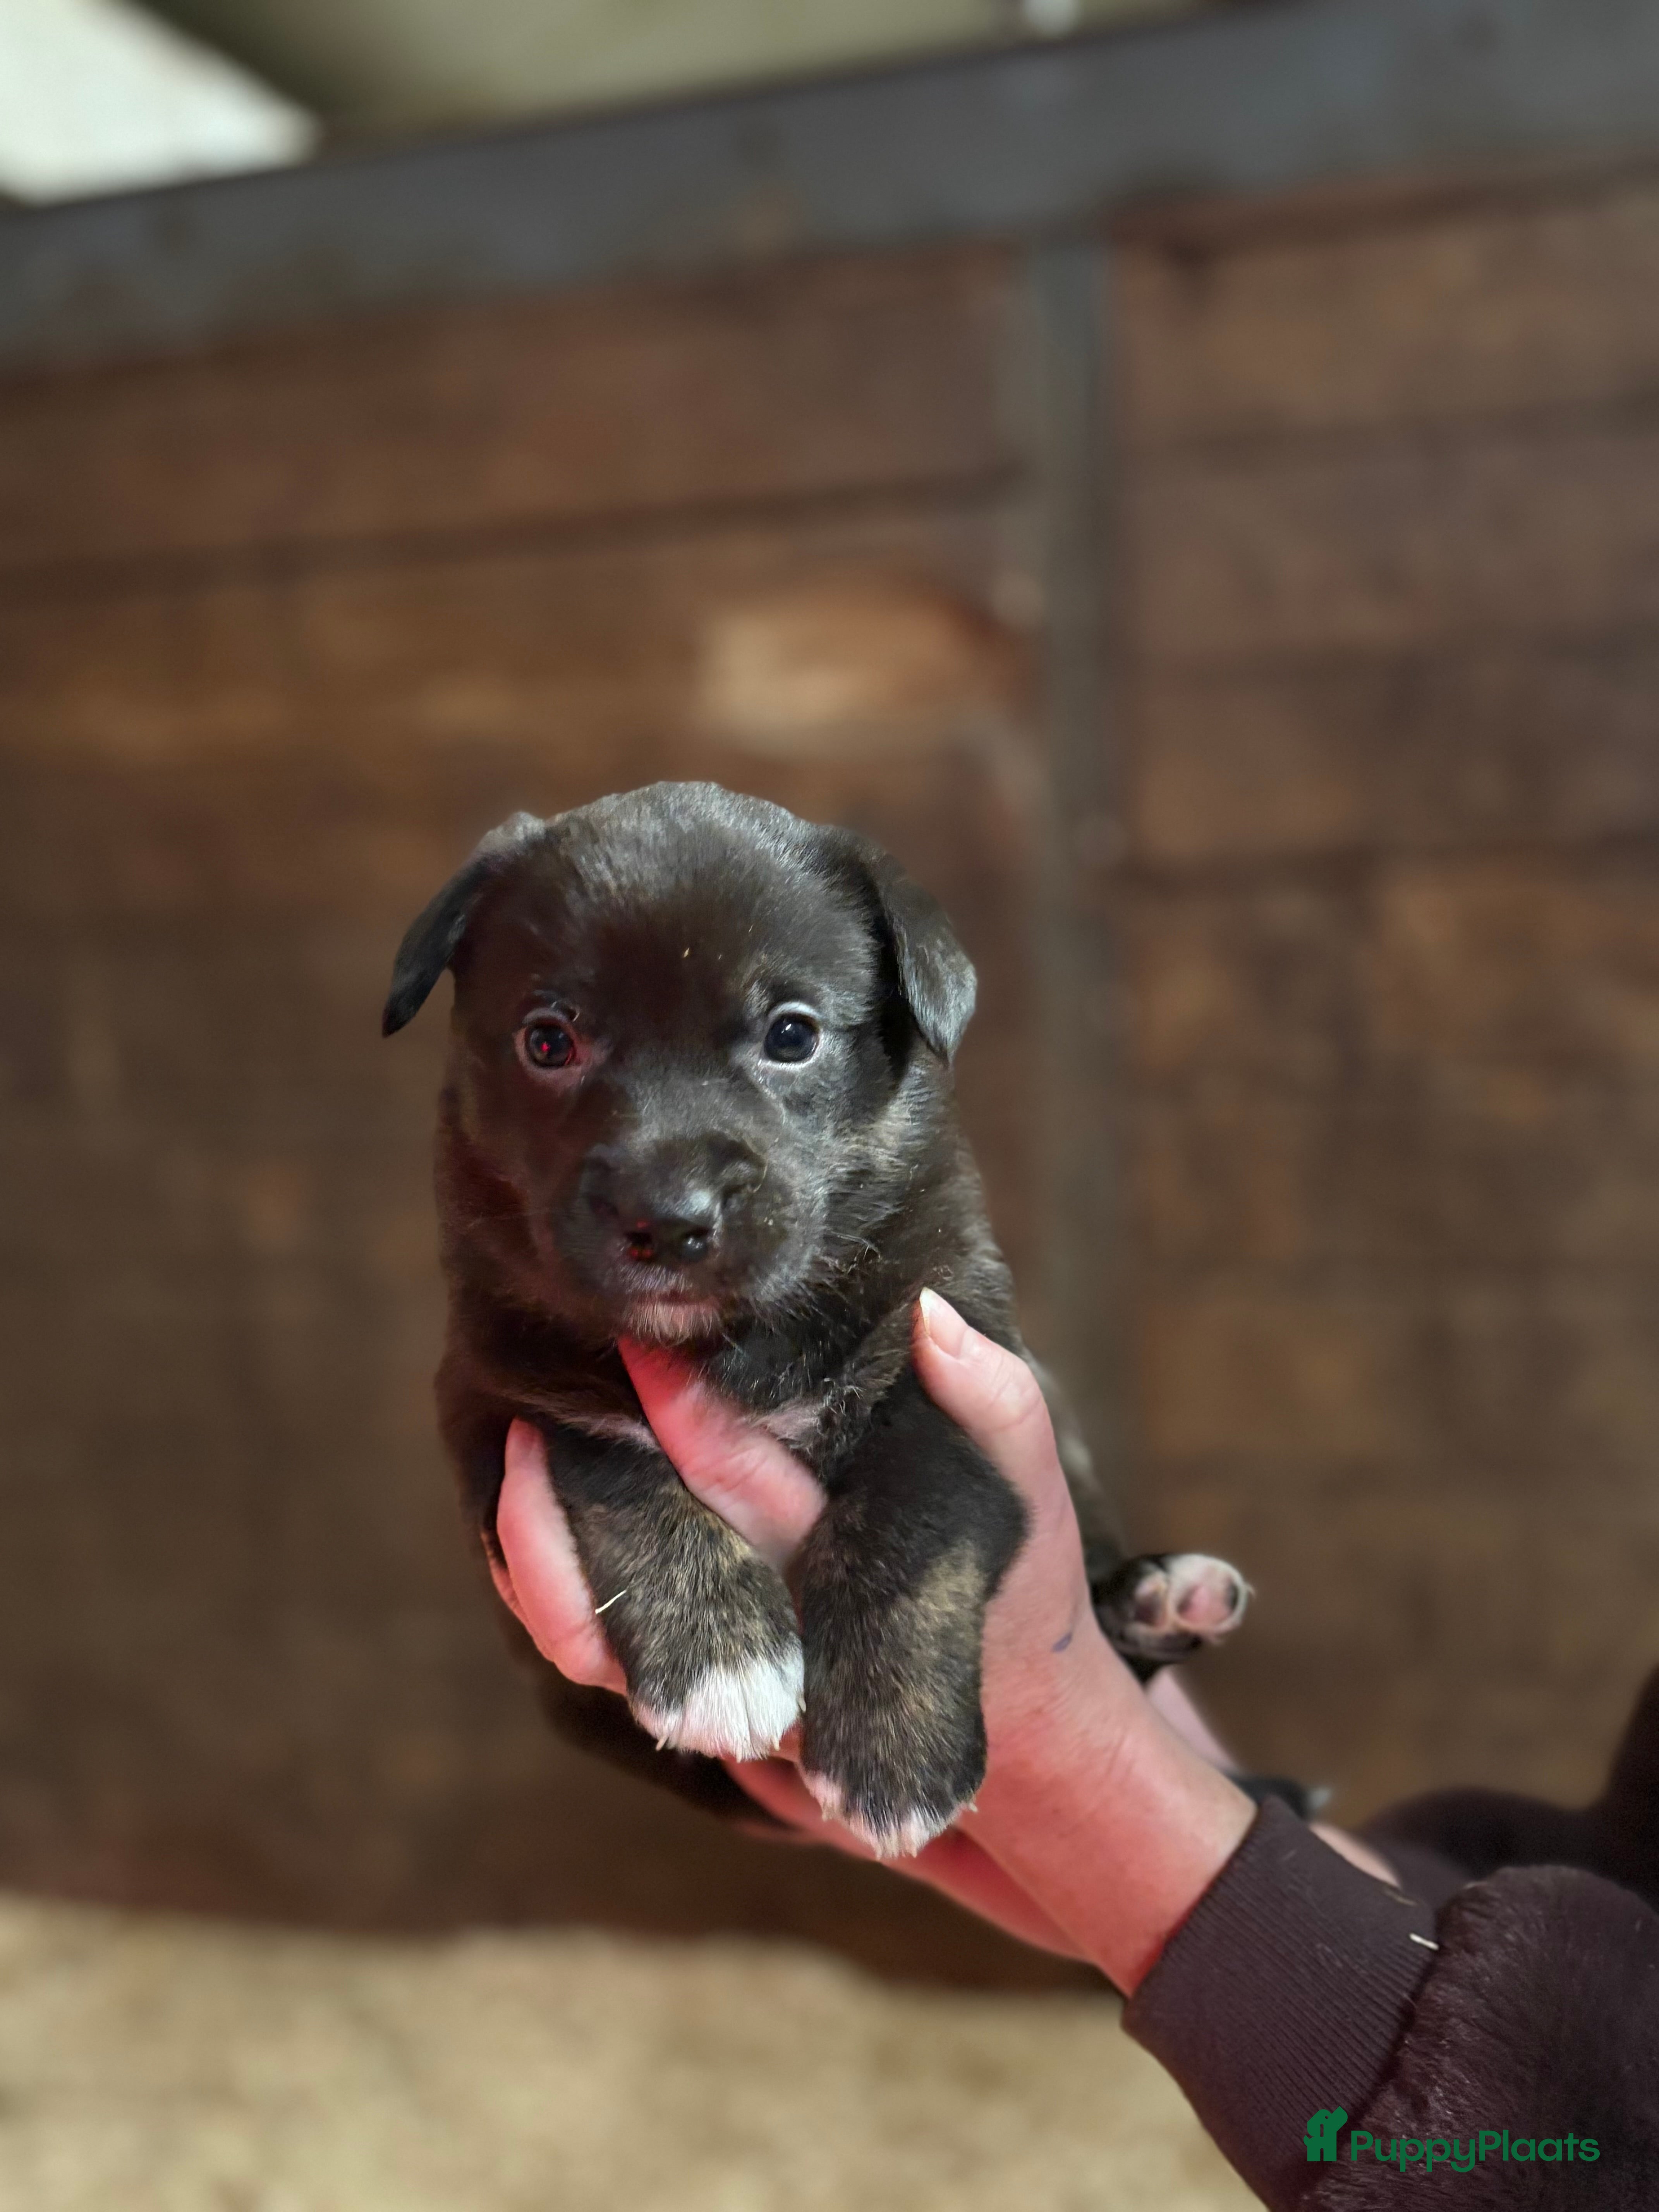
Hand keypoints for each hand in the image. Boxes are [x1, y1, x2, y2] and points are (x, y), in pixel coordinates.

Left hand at [492, 1292, 1258, 1989]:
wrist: (1012, 1747)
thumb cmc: (1020, 1594)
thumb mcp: (1025, 1495)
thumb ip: (991, 1400)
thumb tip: (930, 1311)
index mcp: (839, 1566)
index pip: (743, 1482)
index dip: (681, 1412)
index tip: (635, 1340)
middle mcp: (769, 1636)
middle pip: (647, 1565)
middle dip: (578, 1492)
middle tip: (526, 1406)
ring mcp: (724, 1686)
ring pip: (595, 1642)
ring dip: (540, 1556)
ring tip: (513, 1455)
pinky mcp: (699, 1701)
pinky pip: (594, 1657)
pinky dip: (549, 1592)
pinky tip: (526, 1515)